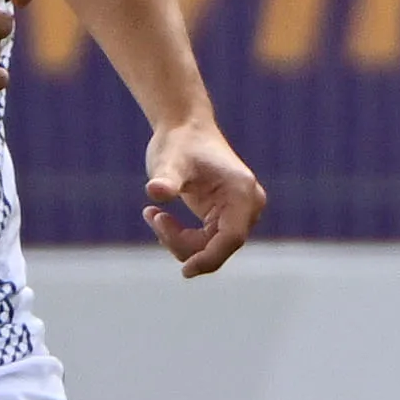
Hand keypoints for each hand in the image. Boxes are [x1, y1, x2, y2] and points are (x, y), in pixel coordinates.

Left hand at [141, 114, 264, 275]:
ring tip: (151, 213)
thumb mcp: (168, 161)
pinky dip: (179, 236)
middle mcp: (248, 205)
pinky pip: (204, 241)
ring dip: (177, 239)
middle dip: (181, 242)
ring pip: (209, 247)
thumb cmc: (178, 143)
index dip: (209, 258)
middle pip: (218, 246)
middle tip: (153, 216)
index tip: (185, 271)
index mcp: (242, 192)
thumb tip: (156, 191)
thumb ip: (165, 178)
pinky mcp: (225, 216)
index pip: (232, 238)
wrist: (185, 128)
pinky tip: (157, 216)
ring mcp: (238, 212)